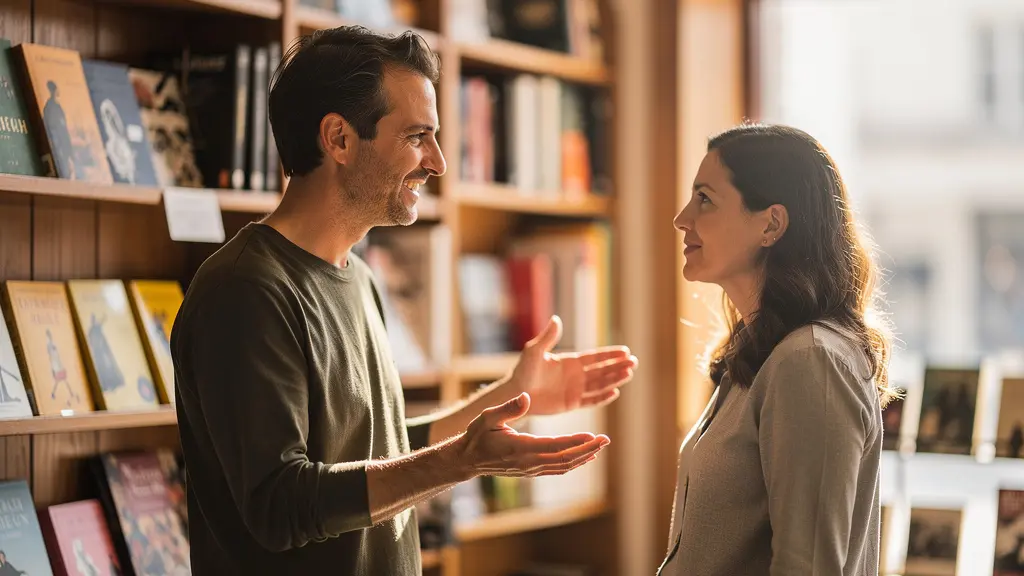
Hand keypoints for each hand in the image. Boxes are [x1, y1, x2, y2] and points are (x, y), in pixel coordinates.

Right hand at [454, 392, 608, 478]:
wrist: (468, 459)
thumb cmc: (477, 435)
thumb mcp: (487, 417)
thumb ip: (508, 408)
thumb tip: (526, 397)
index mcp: (520, 448)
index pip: (555, 446)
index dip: (575, 442)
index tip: (593, 436)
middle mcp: (529, 462)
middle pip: (565, 459)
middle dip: (587, 450)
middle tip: (605, 440)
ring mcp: (531, 469)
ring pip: (563, 466)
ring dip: (584, 457)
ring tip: (600, 446)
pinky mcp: (531, 471)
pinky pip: (557, 469)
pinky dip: (573, 463)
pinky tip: (584, 457)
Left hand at [509, 315, 637, 415]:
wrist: (516, 393)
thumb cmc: (523, 370)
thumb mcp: (535, 351)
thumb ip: (547, 337)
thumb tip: (557, 319)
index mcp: (570, 362)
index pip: (595, 357)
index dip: (610, 354)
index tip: (626, 351)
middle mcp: (576, 375)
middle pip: (602, 370)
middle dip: (618, 366)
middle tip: (634, 362)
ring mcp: (575, 389)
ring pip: (600, 384)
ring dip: (614, 379)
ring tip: (629, 375)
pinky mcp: (571, 403)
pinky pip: (591, 400)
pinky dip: (602, 397)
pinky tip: (614, 393)